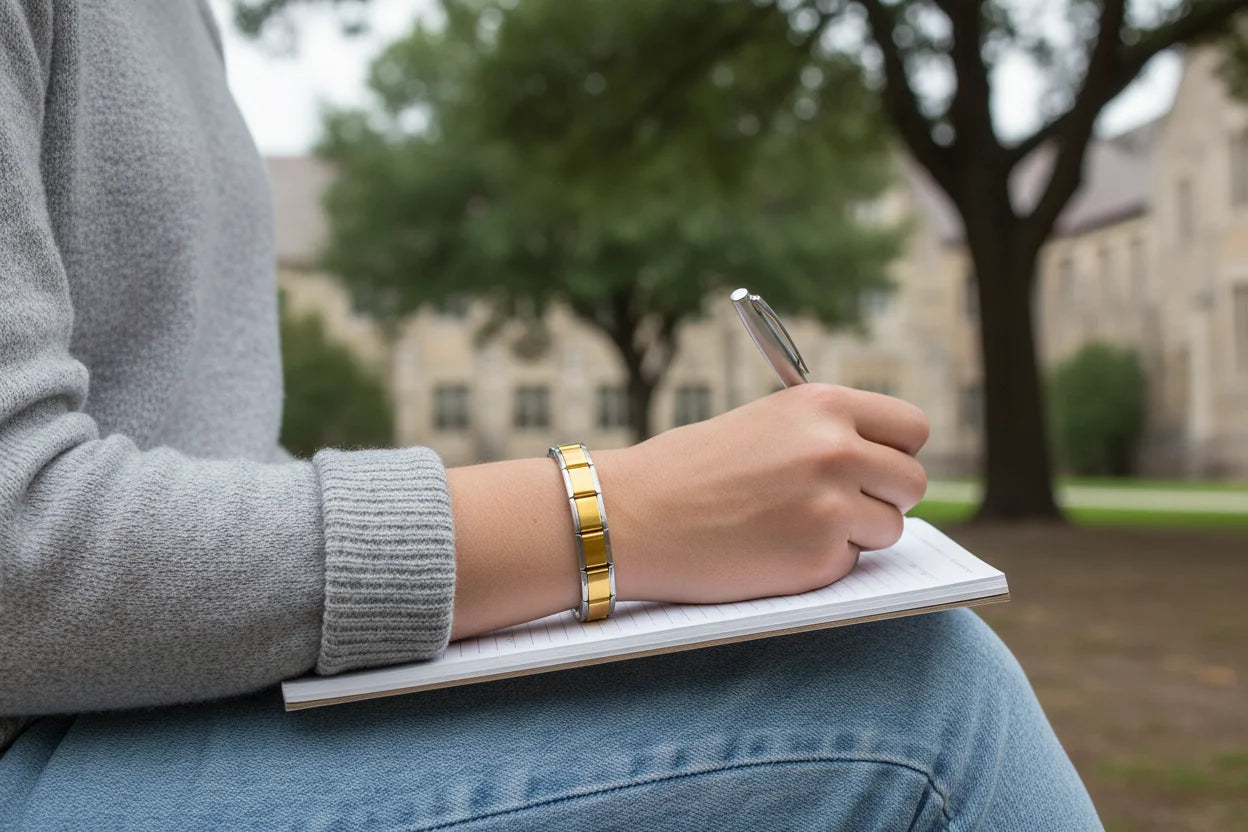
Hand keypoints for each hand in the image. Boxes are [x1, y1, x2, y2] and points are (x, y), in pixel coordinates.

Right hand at [594, 384, 928, 604]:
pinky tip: (772, 551)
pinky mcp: (819, 557)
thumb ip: (825, 435)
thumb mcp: (764, 424)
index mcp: (823, 404)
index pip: (911, 427)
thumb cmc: (688, 470)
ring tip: (792, 527)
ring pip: (889, 528)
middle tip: (844, 507)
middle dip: (885, 498)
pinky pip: (851, 564)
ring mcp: (831, 505)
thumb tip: (882, 463)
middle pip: (912, 481)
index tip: (879, 467)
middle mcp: (836, 449)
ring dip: (855, 534)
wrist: (632, 516)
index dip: (896, 452)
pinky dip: (821, 565)